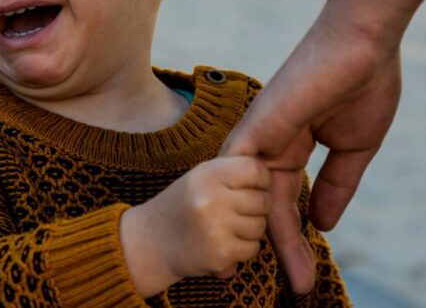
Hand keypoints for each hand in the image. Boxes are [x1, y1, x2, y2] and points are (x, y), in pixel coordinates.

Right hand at [120, 156, 271, 297]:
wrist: (152, 242)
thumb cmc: (184, 204)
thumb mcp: (201, 177)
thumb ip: (233, 171)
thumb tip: (273, 171)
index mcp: (208, 174)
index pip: (256, 169)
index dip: (261, 178)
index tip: (253, 185)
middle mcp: (212, 199)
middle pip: (263, 201)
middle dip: (256, 206)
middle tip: (238, 209)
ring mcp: (216, 229)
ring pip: (260, 226)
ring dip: (250, 228)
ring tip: (227, 225)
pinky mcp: (220, 255)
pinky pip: (252, 248)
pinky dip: (243, 248)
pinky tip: (223, 242)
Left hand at [220, 0, 425, 293]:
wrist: (366, 39)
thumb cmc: (364, 82)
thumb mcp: (354, 147)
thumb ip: (336, 185)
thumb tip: (322, 225)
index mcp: (289, 144)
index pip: (285, 200)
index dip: (292, 237)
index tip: (302, 272)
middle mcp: (268, 141)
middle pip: (265, 204)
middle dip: (280, 248)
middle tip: (297, 286)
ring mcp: (260, 132)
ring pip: (251, 194)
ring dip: (261, 235)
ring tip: (276, 274)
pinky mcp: (260, 122)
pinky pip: (239, 169)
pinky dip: (239, 201)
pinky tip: (246, 235)